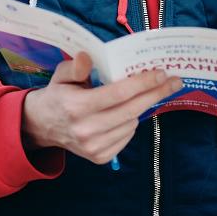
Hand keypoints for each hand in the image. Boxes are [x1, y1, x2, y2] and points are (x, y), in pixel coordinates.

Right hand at [22, 52, 181, 164]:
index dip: (142, 83)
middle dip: (156, 94)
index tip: (161, 73)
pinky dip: (131, 123)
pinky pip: (127, 136)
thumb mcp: (61, 75)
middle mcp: (85, 129)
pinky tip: (125, 113)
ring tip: (144, 94)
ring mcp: (93, 146)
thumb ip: (75, 66)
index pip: (117, 94)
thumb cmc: (58, 95)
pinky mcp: (99, 157)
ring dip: (141, 107)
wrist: (42, 127)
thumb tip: (87, 57)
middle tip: (174, 81)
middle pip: (131, 110)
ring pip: (132, 123)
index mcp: (76, 106)